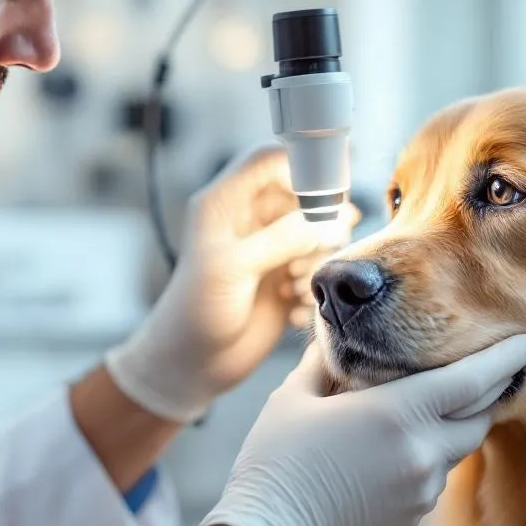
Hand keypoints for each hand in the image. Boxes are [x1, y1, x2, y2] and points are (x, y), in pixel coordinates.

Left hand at [105, 145, 357, 422]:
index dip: (304, 165)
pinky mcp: (284, 278)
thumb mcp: (235, 267)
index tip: (332, 191)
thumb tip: (332, 218)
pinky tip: (294, 313)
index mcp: (226, 203)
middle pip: (304, 198)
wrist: (193, 366)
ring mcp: (269, 249)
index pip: (271, 160)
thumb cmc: (197, 311)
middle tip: (307, 259)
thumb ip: (283, 237)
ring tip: (294, 290)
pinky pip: (318, 269)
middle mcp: (250, 220)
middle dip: (317, 227)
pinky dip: (313, 289)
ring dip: (315, 263)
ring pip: (317, 235)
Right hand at [198, 334, 525, 525]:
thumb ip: (326, 359)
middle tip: (490, 368)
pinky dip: (427, 456)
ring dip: (452, 424)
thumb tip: (334, 333)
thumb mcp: (296, 394)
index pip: (473, 380)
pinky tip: (393, 449)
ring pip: (458, 448)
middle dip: (488, 392)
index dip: (504, 358)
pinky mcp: (413, 516)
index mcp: (398, 412)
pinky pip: (434, 476)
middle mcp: (422, 451)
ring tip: (428, 405)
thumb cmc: (276, 457)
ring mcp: (422, 489)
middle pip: (479, 416)